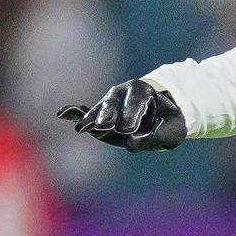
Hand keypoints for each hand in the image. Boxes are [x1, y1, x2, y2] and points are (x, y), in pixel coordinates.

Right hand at [57, 79, 186, 151]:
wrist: (159, 114)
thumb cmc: (168, 121)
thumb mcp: (173, 129)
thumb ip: (158, 136)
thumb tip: (132, 143)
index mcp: (144, 91)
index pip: (135, 102)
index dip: (131, 115)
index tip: (128, 129)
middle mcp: (122, 93)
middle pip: (113, 103)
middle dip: (109, 114)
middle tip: (105, 126)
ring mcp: (108, 103)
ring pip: (99, 110)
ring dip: (92, 119)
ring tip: (83, 128)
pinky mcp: (98, 114)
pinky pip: (84, 111)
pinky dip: (74, 113)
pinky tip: (62, 114)